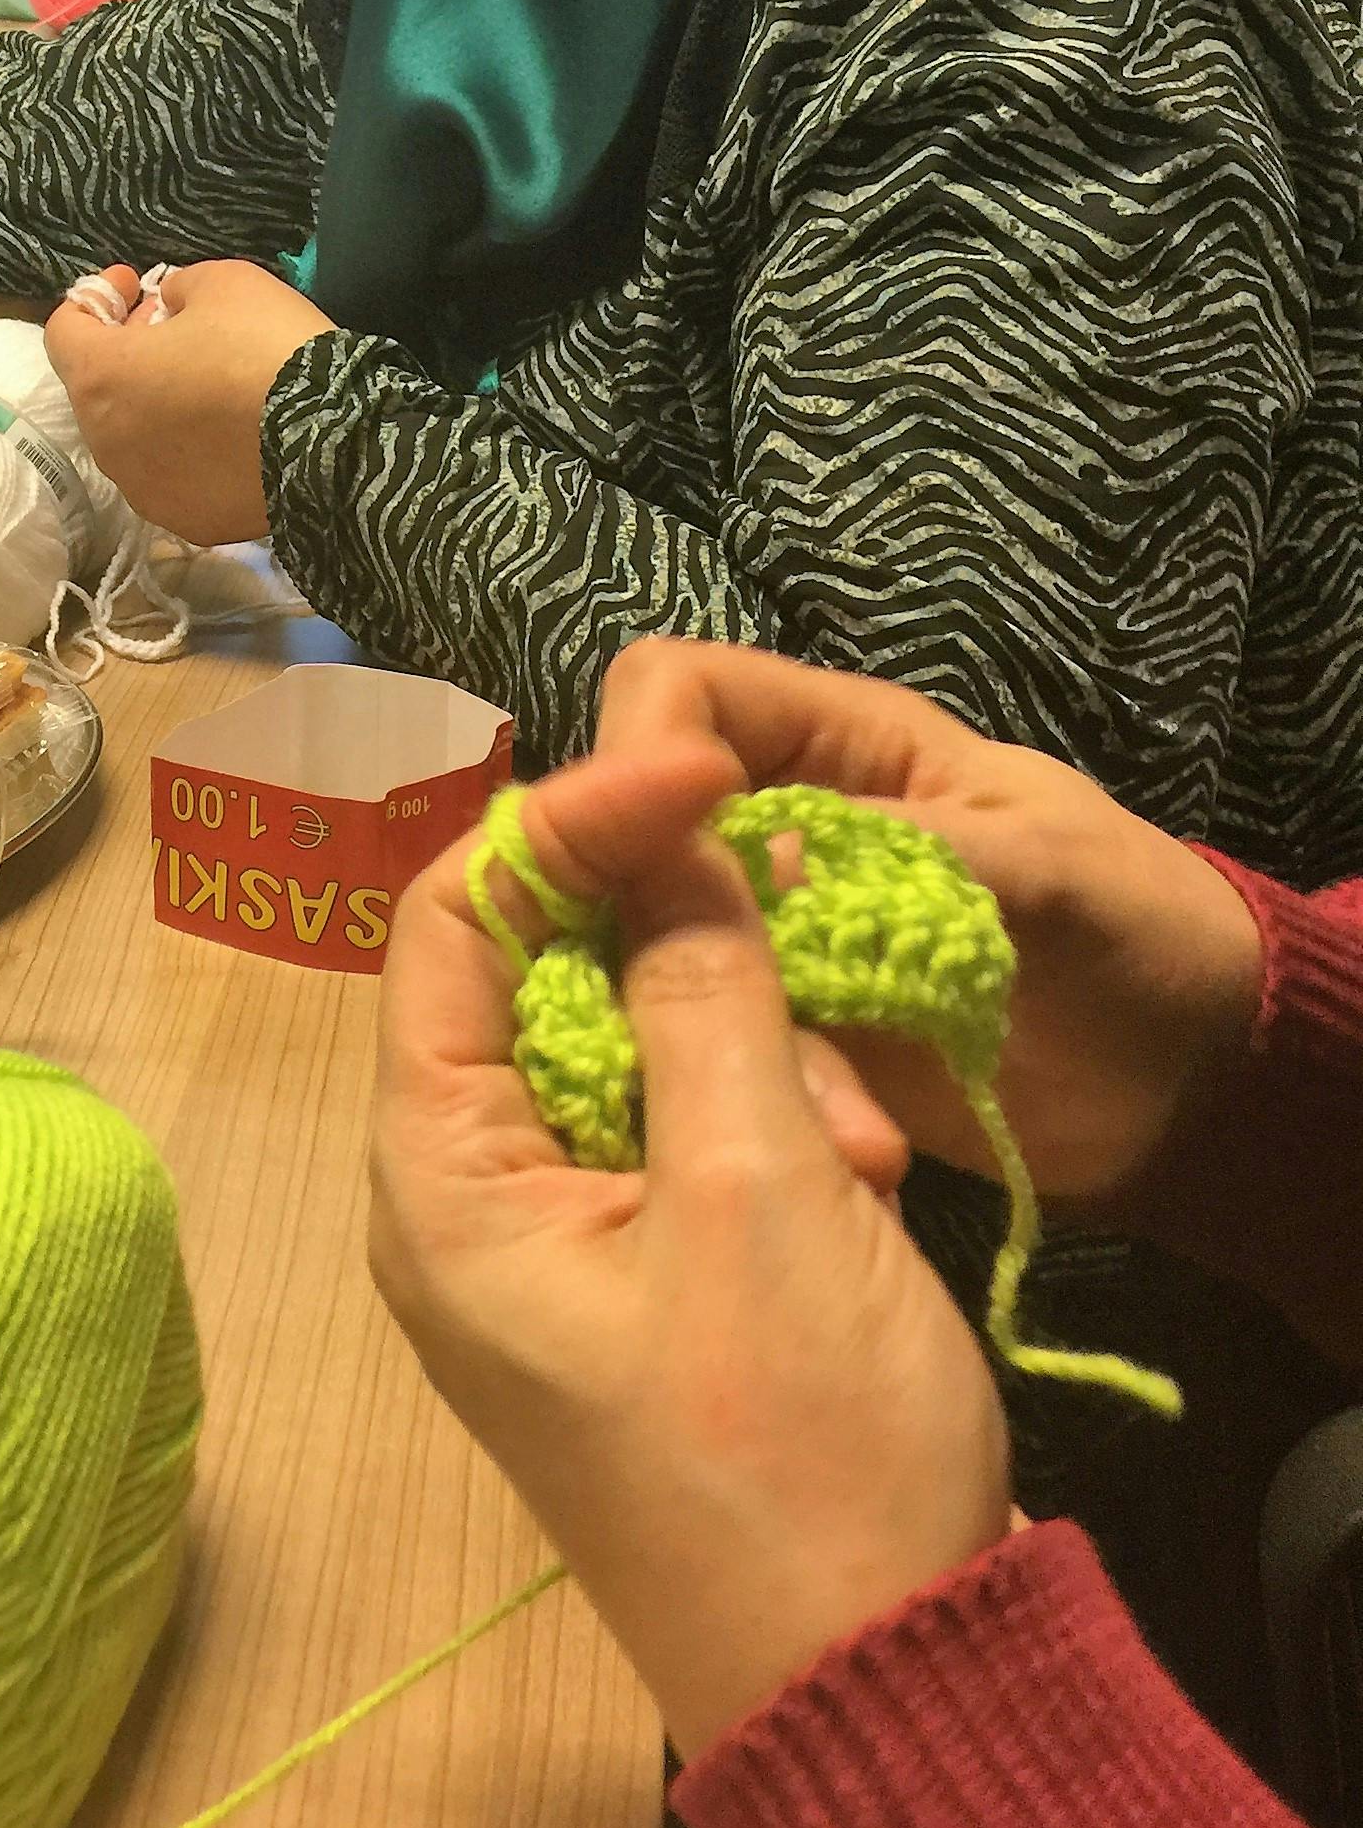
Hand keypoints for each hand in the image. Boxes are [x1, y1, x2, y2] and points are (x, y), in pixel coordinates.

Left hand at [42, 258, 334, 541]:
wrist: (337, 442)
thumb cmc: (267, 348)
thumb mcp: (224, 282)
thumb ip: (178, 288)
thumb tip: (170, 308)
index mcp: (102, 380)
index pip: (65, 332)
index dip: (95, 298)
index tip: (133, 283)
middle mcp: (107, 444)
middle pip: (98, 388)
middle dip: (127, 351)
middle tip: (173, 327)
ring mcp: (145, 492)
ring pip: (132, 437)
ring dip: (153, 405)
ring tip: (205, 384)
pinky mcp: (188, 522)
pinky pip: (172, 475)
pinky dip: (186, 451)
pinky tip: (228, 435)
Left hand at [371, 741, 1010, 1760]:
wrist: (887, 1677)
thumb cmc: (797, 1447)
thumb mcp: (756, 1188)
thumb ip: (698, 989)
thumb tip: (668, 840)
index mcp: (438, 1178)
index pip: (450, 920)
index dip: (567, 821)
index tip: (702, 768)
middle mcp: (467, 1198)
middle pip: (540, 970)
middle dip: (687, 952)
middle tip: (804, 967)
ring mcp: (557, 1243)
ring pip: (634, 1044)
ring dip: (753, 1048)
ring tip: (857, 1149)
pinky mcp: (647, 1276)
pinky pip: (685, 1130)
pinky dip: (774, 1121)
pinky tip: (862, 1179)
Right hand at [591, 641, 1265, 1217]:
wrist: (1196, 1083)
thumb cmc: (1136, 932)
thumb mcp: (1039, 869)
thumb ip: (898, 851)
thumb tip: (739, 866)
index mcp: (835, 741)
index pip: (675, 693)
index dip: (638, 752)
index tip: (641, 847)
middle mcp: (773, 826)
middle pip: (631, 826)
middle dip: (643, 910)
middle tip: (685, 1003)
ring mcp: (767, 936)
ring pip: (647, 945)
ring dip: (685, 1019)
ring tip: (797, 1094)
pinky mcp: (778, 1033)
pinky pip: (695, 1040)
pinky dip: (723, 1086)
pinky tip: (793, 1134)